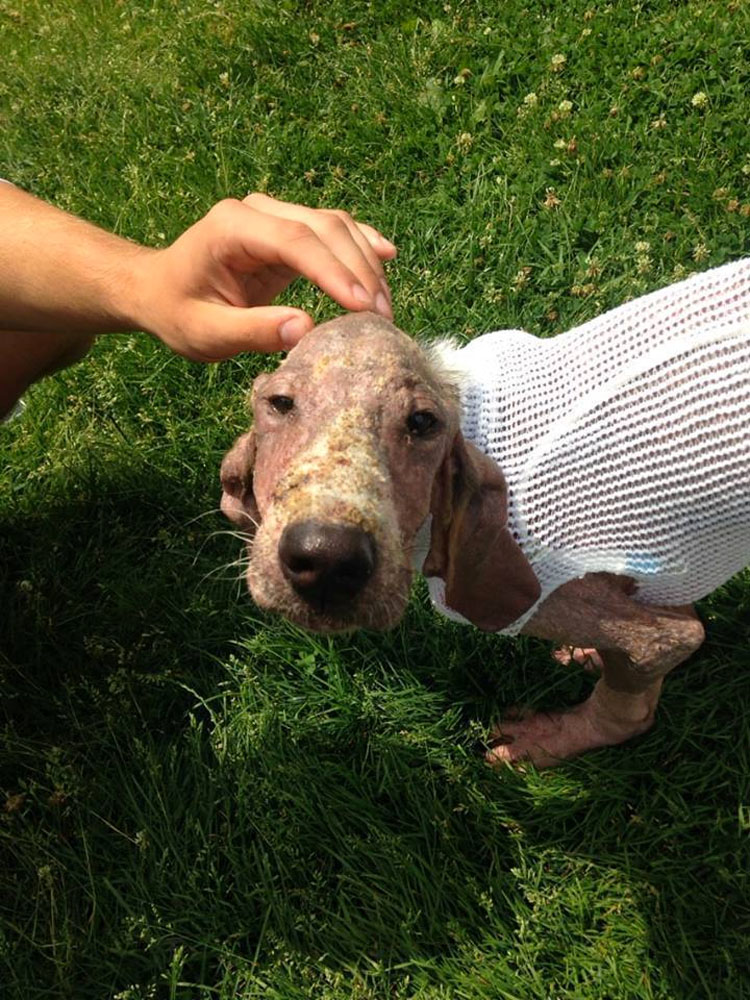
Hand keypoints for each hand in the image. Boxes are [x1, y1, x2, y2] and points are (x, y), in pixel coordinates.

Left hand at [131, 193, 397, 359]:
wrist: (159, 290)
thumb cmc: (177, 312)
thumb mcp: (206, 332)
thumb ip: (253, 330)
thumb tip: (305, 330)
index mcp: (231, 227)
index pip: (294, 241)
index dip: (332, 271)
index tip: (361, 305)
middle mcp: (257, 211)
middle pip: (323, 228)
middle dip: (358, 271)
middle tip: (382, 316)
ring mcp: (275, 216)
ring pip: (335, 227)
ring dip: (365, 263)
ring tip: (384, 308)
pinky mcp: (289, 231)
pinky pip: (333, 231)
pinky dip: (361, 245)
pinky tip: (387, 257)